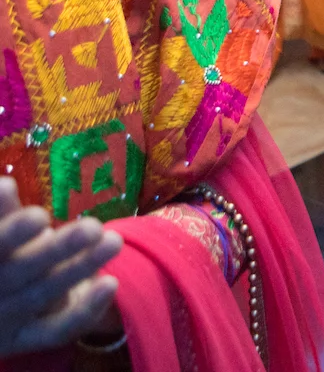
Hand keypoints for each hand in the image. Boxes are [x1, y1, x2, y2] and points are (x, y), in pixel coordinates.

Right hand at [0, 177, 122, 356]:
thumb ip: (3, 213)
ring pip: (42, 295)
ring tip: (114, 241)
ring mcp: (6, 317)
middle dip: (57, 250)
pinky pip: (55, 330)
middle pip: (20, 273)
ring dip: (80, 268)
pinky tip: (111, 283)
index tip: (41, 217)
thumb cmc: (3, 255)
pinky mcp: (27, 337)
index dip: (12, 235)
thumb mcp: (0, 235)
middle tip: (92, 227)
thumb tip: (5, 185)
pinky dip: (84, 311)